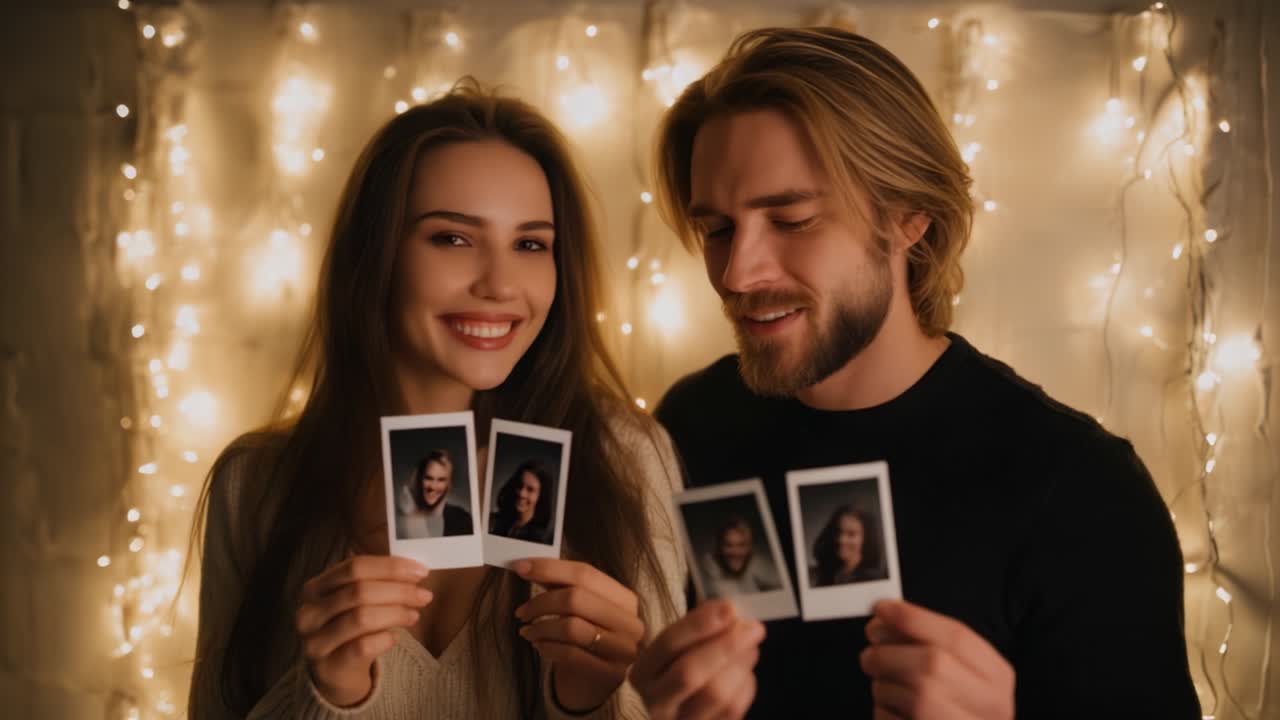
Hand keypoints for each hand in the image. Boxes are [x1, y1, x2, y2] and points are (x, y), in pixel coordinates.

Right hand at [295, 555, 432, 706]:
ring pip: (361, 617)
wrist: (336, 674)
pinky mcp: (328, 667)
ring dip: (395, 613)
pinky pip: (362, 647)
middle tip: (424, 595)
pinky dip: (384, 639)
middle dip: (398, 591)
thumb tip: (415, 570)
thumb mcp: (356, 602)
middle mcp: (309, 613)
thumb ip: (378, 582)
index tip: (420, 571)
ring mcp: (315, 641)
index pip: (354, 567)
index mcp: (315, 588)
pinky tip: (395, 637)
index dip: (390, 567)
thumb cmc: (352, 630)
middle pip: (359, 591)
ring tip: (414, 615)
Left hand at [512, 558, 645, 711]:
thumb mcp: (580, 608)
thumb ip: (560, 585)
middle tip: (521, 612)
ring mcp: (623, 650)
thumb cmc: (587, 637)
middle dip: (541, 602)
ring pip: (572, 628)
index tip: (520, 567)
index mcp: (625, 598)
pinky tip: (539, 646)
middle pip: (576, 599)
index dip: (550, 568)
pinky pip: (571, 654)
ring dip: (541, 628)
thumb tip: (527, 565)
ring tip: (527, 632)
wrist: (597, 682)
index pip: (586, 574)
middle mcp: (630, 622)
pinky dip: (548, 648)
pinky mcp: (610, 674)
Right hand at [630, 600, 764, 719]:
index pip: (668, 645)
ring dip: (740, 665)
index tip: (728, 608)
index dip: (699, 625)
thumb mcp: (679, 647)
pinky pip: (733, 710)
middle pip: (689, 674)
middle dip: (725, 647)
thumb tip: (730, 613)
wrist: (681, 707)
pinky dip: (745, 685)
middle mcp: (656, 702)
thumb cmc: (680, 667)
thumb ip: (699, 629)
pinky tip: (744, 671)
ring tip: (750, 647)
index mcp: (643, 673)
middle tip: (753, 628)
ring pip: (716, 695)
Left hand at [860, 600, 1013, 719]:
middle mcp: (990, 705)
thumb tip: (886, 616)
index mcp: (996, 676)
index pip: (957, 637)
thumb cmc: (953, 705)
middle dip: (889, 653)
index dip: (912, 618)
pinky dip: (883, 711)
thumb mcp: (958, 669)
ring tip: (883, 685)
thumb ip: (930, 642)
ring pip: (913, 697)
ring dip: (883, 686)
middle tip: (870, 653)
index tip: (881, 609)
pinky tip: (890, 710)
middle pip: (932, 664)